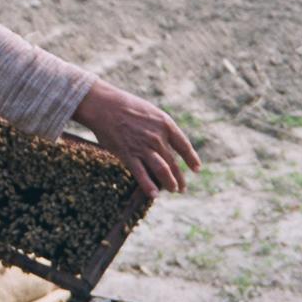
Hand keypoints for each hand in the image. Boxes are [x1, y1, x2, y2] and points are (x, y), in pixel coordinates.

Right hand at [73, 79, 201, 198]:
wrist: (104, 105)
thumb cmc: (125, 106)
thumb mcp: (149, 112)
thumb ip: (159, 127)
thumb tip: (164, 142)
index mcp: (165, 124)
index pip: (184, 146)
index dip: (192, 159)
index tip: (197, 169)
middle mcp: (157, 137)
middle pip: (173, 162)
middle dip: (179, 177)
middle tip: (182, 187)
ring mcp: (143, 147)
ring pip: (163, 170)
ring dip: (170, 183)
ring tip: (173, 190)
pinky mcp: (129, 155)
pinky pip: (142, 174)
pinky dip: (149, 186)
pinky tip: (154, 195)